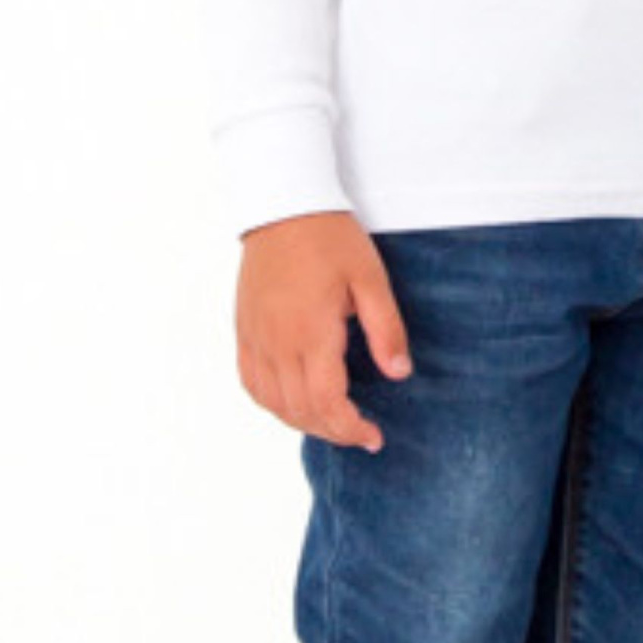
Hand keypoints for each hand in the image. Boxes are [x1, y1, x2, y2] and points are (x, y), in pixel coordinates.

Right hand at [235, 211, 411, 451]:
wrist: (283, 205)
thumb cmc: (330, 238)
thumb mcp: (371, 279)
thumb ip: (386, 330)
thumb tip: (399, 373)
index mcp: (311, 333)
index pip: (327, 403)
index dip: (350, 429)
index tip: (374, 437)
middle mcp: (277, 343)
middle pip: (300, 410)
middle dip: (333, 431)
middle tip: (362, 435)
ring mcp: (255, 338)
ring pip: (273, 403)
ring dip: (303, 422)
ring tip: (333, 423)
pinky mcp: (244, 330)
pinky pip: (251, 382)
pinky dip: (273, 403)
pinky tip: (293, 404)